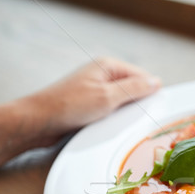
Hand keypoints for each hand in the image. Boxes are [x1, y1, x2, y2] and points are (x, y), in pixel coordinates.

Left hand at [25, 57, 160, 145]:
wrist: (37, 122)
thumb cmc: (68, 106)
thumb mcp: (107, 97)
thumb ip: (134, 89)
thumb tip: (157, 82)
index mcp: (107, 66)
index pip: (142, 76)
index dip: (151, 93)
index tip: (155, 111)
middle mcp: (101, 75)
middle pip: (133, 89)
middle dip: (137, 105)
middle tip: (137, 121)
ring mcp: (94, 89)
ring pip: (121, 102)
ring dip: (124, 114)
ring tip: (119, 124)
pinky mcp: (88, 104)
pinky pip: (109, 110)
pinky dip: (112, 119)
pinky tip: (110, 128)